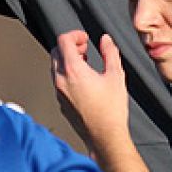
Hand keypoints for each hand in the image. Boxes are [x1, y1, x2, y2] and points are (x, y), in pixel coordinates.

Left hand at [51, 30, 128, 151]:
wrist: (104, 136)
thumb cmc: (111, 110)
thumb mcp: (116, 75)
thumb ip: (110, 53)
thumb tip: (106, 40)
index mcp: (73, 70)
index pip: (63, 41)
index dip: (74, 34)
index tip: (85, 38)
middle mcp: (61, 80)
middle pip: (55, 52)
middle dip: (69, 46)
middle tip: (85, 48)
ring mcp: (58, 92)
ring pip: (54, 67)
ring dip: (67, 59)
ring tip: (85, 62)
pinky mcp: (60, 102)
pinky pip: (57, 81)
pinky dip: (66, 73)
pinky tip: (82, 79)